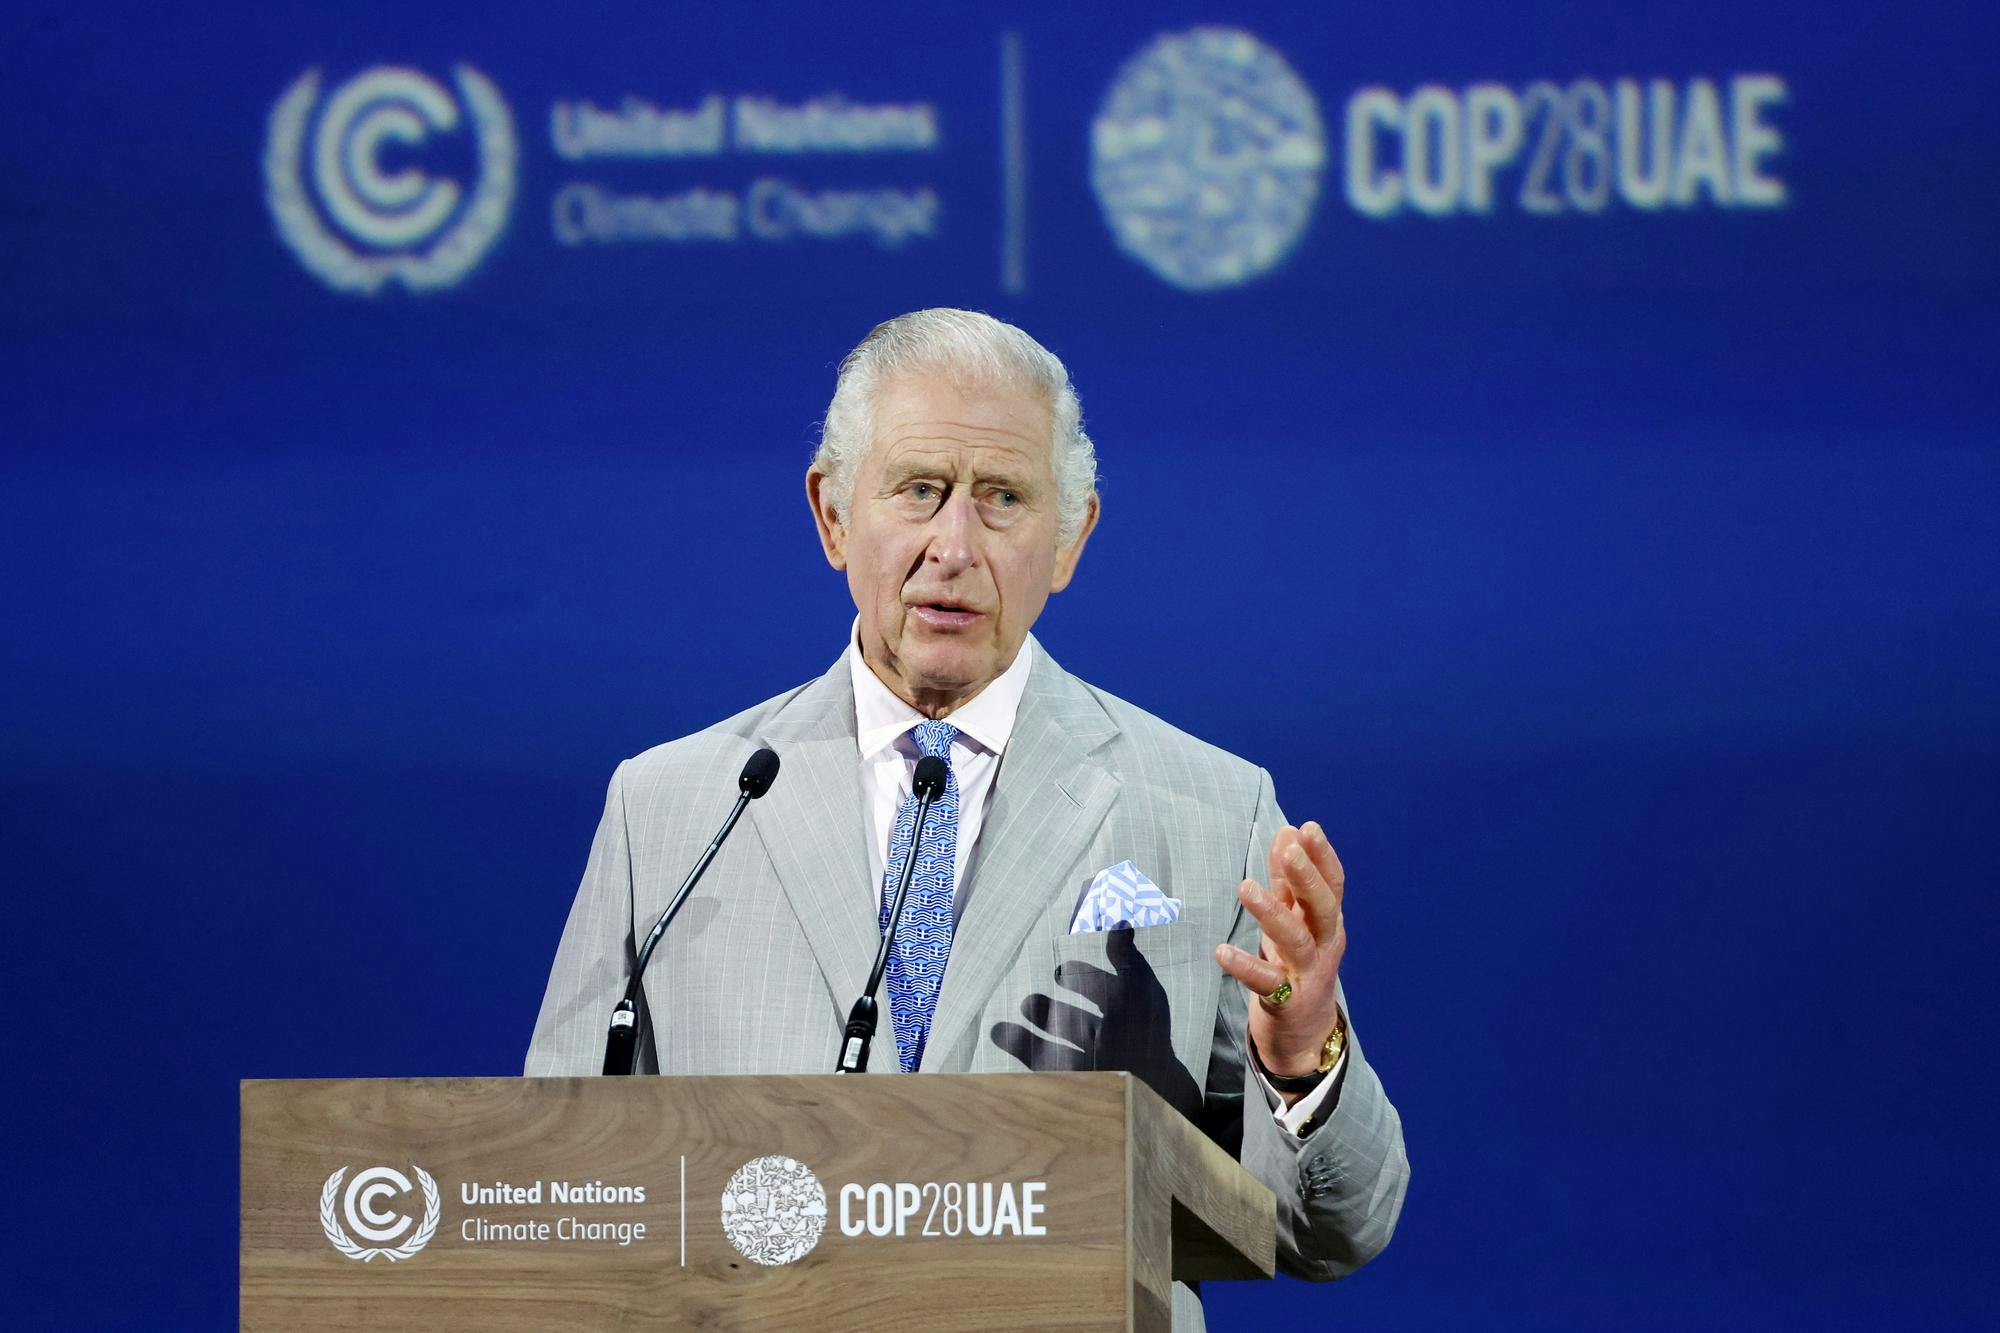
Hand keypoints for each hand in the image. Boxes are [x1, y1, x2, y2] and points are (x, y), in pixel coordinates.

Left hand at [1213, 821, 1345, 1084]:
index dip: (1322, 856)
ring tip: (1246, 887)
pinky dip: (1246, 966)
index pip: (1333, 884)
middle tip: (1290, 850)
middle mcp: (1324, 945)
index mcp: (1328, 921)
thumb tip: (1287, 831)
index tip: (1308, 828)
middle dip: (1308, 877)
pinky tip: (1222, 952)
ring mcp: (1307, 974)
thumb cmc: (1298, 963)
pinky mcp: (1287, 1001)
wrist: (1305, 1032)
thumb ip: (1290, 880)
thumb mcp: (1296, 919)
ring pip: (1296, 940)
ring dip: (1272, 913)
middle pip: (1323, 908)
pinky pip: (1267, 982)